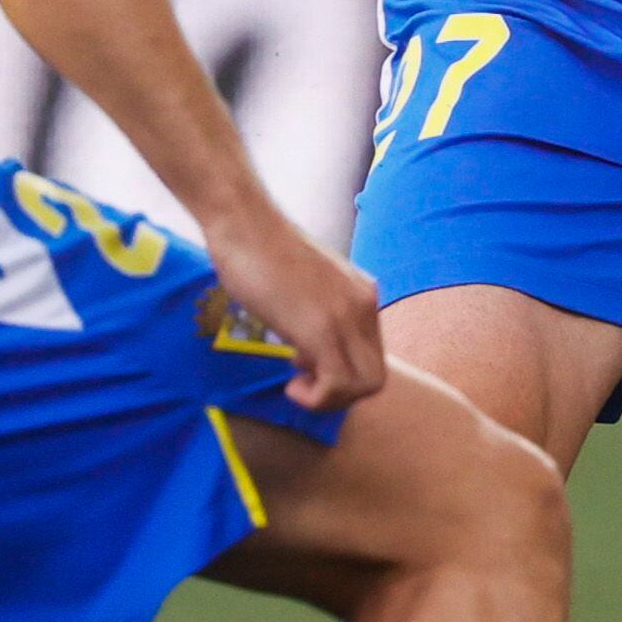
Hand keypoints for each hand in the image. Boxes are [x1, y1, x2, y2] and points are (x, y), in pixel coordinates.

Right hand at [202, 204, 389, 415]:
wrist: (245, 222)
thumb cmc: (261, 249)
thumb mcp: (305, 285)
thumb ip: (320, 311)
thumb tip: (312, 349)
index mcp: (363, 295)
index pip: (373, 357)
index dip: (341, 373)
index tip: (305, 364)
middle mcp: (365, 306)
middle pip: (376, 378)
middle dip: (339, 394)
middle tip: (301, 380)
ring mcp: (347, 318)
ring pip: (366, 387)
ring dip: (328, 399)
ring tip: (295, 381)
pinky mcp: (321, 329)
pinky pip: (338, 385)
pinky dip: (316, 399)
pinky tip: (290, 384)